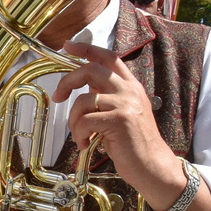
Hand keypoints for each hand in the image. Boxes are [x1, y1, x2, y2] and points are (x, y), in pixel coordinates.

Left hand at [52, 43, 176, 189]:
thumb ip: (106, 97)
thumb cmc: (133, 143)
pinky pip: (85, 120)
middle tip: (58, 97)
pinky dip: (78, 134)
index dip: (86, 49)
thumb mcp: (121, 113)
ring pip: (83, 100)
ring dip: (73, 121)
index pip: (108, 57)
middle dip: (67, 82)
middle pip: (90, 70)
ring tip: (80, 136)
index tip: (68, 45)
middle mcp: (129, 90)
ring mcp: (126, 103)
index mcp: (130, 86)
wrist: (152, 165)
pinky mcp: (120, 119)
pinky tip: (85, 144)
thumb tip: (83, 86)